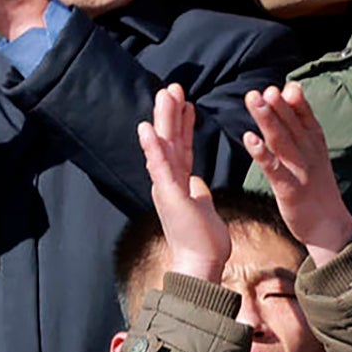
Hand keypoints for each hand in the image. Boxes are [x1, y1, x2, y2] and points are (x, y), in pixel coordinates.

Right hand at [135, 85, 228, 283]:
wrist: (200, 264)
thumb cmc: (204, 241)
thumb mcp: (202, 209)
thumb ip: (198, 193)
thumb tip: (198, 183)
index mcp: (178, 182)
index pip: (181, 147)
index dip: (183, 124)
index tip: (187, 103)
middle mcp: (168, 181)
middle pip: (170, 140)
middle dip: (172, 113)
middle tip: (173, 87)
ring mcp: (166, 187)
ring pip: (165, 147)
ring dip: (164, 119)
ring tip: (165, 94)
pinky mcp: (169, 196)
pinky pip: (160, 168)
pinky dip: (153, 148)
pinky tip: (147, 128)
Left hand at [241, 83, 351, 263]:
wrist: (330, 228)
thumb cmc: (317, 191)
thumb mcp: (314, 157)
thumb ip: (301, 132)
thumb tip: (288, 103)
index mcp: (316, 146)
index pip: (307, 119)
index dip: (297, 103)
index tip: (286, 86)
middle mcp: (310, 155)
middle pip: (292, 126)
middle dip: (279, 106)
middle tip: (265, 89)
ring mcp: (301, 172)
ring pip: (282, 141)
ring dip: (267, 120)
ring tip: (254, 101)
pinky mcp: (290, 190)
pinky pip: (274, 169)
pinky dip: (262, 153)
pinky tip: (249, 138)